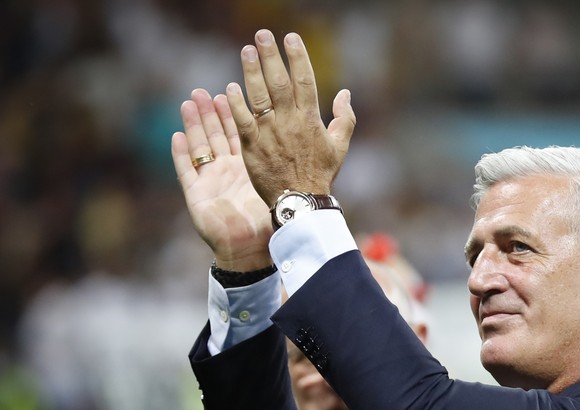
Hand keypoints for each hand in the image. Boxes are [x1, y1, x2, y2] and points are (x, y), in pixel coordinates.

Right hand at [171, 89, 272, 271]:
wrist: (254, 251)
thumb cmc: (270, 223)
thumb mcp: (281, 186)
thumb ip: (289, 163)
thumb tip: (307, 140)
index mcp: (248, 166)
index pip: (240, 133)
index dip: (234, 113)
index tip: (230, 90)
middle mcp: (228, 171)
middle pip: (216, 135)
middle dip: (209, 113)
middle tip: (204, 90)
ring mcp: (211, 182)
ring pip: (200, 147)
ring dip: (193, 125)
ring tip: (190, 102)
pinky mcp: (197, 196)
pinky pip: (186, 171)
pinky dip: (181, 154)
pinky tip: (177, 136)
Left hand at [226, 29, 355, 202]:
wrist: (301, 201)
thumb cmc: (320, 174)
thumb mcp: (339, 146)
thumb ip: (344, 118)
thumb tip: (345, 93)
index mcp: (311, 120)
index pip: (304, 81)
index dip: (298, 57)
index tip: (291, 38)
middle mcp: (290, 122)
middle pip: (279, 82)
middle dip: (271, 56)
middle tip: (262, 35)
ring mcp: (270, 133)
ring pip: (260, 96)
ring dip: (252, 72)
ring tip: (246, 50)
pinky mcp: (253, 147)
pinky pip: (243, 121)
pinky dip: (236, 105)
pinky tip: (230, 87)